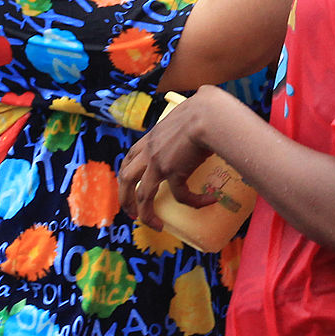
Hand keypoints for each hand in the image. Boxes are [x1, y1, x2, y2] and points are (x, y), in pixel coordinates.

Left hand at [119, 89, 218, 229]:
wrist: (208, 115)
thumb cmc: (203, 110)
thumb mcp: (187, 116)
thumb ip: (188, 123)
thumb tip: (203, 120)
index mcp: (150, 138)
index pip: (130, 158)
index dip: (127, 175)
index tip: (131, 188)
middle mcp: (149, 152)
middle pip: (126, 179)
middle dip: (125, 199)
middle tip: (133, 214)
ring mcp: (158, 163)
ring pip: (142, 195)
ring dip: (145, 213)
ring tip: (155, 225)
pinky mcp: (173, 173)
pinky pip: (181, 196)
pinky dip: (195, 202)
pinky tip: (209, 201)